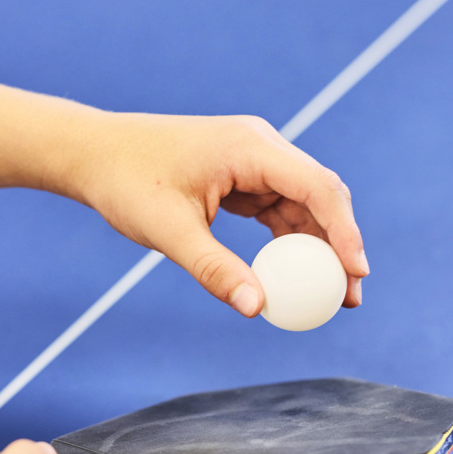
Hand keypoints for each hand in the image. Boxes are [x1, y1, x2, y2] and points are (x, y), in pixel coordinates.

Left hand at [58, 110, 369, 314]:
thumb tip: (256, 308)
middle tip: (352, 297)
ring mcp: (254, 160)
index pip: (317, 186)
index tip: (358, 272)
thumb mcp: (169, 231)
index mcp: (249, 147)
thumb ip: (214, 270)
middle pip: (321, 194)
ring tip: (333, 298)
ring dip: (320, 249)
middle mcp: (260, 146)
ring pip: (305, 205)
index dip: (344, 231)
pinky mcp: (244, 177)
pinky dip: (292, 244)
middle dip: (341, 246)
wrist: (95, 155)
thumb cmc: (127, 183)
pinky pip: (281, 210)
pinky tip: (297, 278)